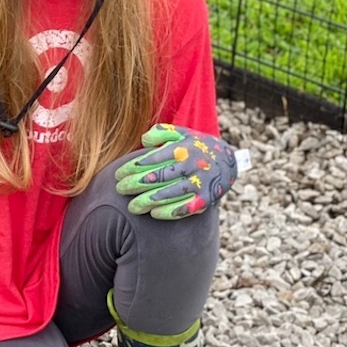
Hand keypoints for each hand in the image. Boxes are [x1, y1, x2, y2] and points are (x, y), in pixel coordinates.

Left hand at [115, 123, 237, 219]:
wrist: (228, 160)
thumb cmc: (196, 146)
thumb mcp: (181, 133)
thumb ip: (161, 132)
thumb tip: (143, 139)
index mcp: (183, 148)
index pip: (153, 159)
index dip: (133, 167)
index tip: (118, 174)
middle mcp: (192, 164)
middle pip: (160, 176)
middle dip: (137, 184)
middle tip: (119, 189)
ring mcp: (200, 182)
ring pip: (171, 193)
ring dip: (149, 201)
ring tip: (132, 206)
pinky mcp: (206, 199)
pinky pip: (187, 207)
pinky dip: (170, 211)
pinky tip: (154, 214)